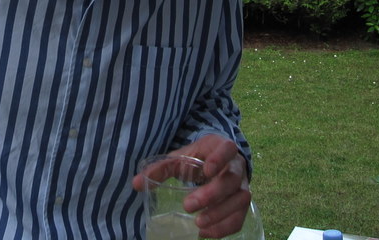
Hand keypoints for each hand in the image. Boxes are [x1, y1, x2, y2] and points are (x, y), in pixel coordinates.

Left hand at [134, 134, 250, 238]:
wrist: (217, 164)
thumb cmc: (198, 160)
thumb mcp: (179, 158)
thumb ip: (159, 169)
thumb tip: (135, 184)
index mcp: (221, 147)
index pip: (228, 148)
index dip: (220, 159)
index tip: (206, 170)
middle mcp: (236, 166)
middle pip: (231, 179)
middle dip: (211, 194)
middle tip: (188, 206)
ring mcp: (242, 186)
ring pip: (239, 201)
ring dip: (220, 215)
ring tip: (198, 225)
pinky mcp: (241, 205)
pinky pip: (239, 218)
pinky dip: (224, 229)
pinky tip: (206, 233)